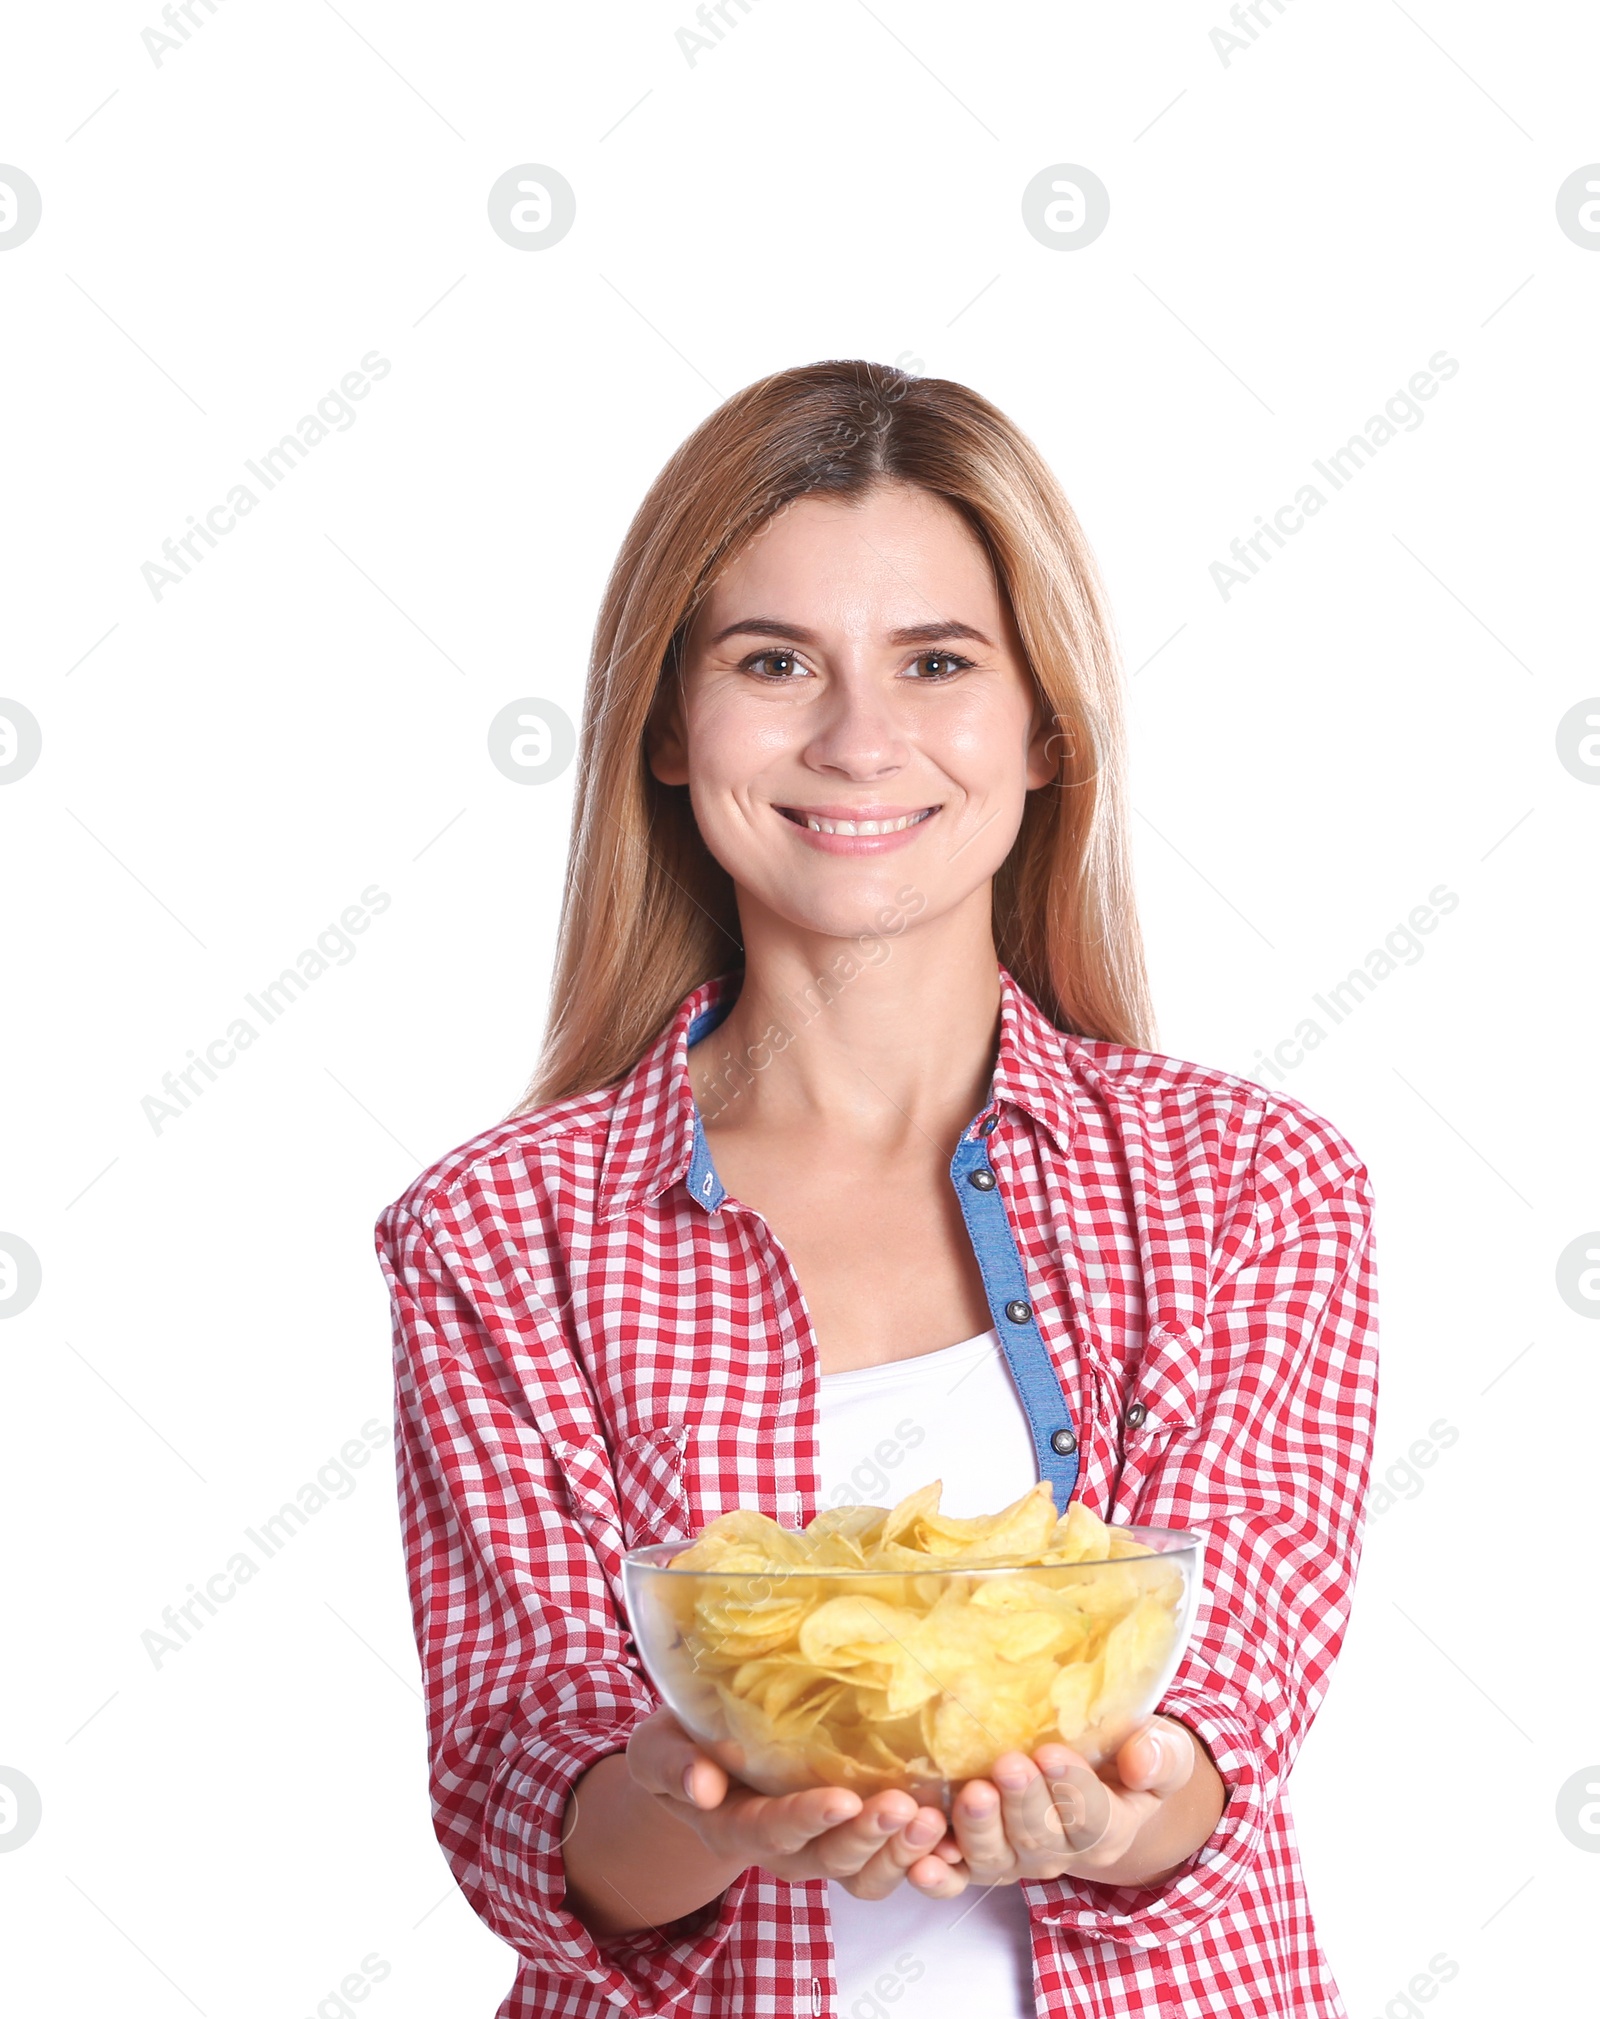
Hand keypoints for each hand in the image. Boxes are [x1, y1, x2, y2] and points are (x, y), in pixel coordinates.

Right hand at [624, 1705, 951, 1896]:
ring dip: (902, 1851)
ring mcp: (818, 1847)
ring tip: (937, 1819)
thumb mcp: (658, 1748)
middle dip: (868, 1837)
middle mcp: (782, 1848)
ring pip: (864, 1870)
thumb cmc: (679, 1746)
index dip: (807, 1819)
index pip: (772, 1829)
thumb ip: (674, 1764)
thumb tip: (701, 1783)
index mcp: (733, 1824)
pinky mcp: (848, 1835)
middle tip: (907, 1807)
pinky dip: (921, 1856)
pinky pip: (886, 1861)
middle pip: (828, 1858)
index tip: (843, 1799)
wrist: (697, 1763)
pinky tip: (953, 1834)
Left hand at [904, 1715, 1200, 1896]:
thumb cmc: (1123, 1758)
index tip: (1051, 1753)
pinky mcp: (977, 1862)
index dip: (1071, 1788)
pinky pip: (957, 1879)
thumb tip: (1142, 1757)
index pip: (1093, 1816)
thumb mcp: (1160, 1751)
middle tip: (1007, 1765)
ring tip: (970, 1794)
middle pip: (1039, 1836)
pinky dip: (939, 1877)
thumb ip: (1160, 1756)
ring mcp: (1015, 1861)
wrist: (1093, 1785)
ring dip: (978, 1830)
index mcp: (1109, 1828)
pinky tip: (921, 1863)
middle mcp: (1060, 1854)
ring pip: (995, 1858)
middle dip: (1022, 1802)